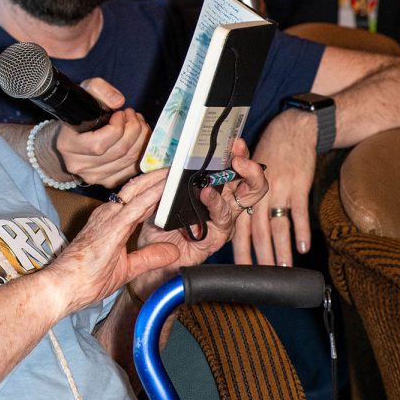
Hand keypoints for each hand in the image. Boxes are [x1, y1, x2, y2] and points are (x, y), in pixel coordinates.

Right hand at [45, 168, 183, 316]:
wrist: (63, 286)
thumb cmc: (85, 278)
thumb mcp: (127, 268)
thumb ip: (150, 257)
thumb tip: (174, 251)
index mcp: (111, 223)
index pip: (138, 200)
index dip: (156, 191)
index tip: (173, 184)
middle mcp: (109, 215)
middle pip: (137, 189)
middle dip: (158, 178)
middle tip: (177, 170)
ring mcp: (108, 218)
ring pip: (138, 192)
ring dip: (157, 181)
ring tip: (176, 172)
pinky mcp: (111, 226)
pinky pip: (136, 206)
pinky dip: (152, 195)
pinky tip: (165, 188)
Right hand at [54, 78, 150, 187]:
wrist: (71, 138)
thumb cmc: (79, 114)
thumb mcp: (84, 93)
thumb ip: (99, 89)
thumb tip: (118, 101)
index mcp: (68, 145)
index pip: (100, 144)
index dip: (118, 127)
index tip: (120, 113)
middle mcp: (79, 165)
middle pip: (119, 151)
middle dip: (134, 129)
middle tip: (133, 115)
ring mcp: (93, 177)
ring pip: (129, 160)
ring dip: (141, 139)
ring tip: (138, 124)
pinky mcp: (107, 182)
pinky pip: (133, 169)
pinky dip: (142, 152)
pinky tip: (139, 138)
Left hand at [134, 139, 268, 297]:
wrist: (147, 259)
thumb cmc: (157, 226)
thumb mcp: (164, 194)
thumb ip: (174, 178)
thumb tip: (180, 155)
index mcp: (215, 193)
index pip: (237, 170)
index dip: (240, 154)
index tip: (234, 140)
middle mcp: (223, 208)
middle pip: (253, 185)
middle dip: (251, 167)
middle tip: (239, 152)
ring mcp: (221, 224)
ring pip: (245, 201)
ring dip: (240, 180)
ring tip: (228, 167)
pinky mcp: (214, 241)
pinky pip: (222, 222)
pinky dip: (216, 205)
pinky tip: (207, 194)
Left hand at [233, 111, 315, 265]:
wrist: (292, 130)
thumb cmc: (270, 153)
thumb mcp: (250, 172)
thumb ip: (245, 197)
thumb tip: (243, 226)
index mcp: (245, 193)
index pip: (240, 227)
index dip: (241, 250)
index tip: (242, 270)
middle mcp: (258, 194)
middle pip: (258, 232)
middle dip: (260, 258)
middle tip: (262, 279)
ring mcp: (278, 190)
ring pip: (278, 226)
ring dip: (281, 250)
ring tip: (284, 270)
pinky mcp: (298, 186)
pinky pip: (299, 212)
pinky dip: (301, 230)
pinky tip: (303, 247)